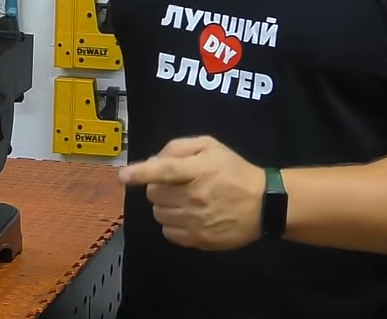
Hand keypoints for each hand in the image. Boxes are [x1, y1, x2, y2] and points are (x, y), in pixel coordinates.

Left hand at [118, 136, 265, 250]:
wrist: (263, 203)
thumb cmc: (234, 171)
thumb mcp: (211, 146)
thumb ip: (179, 148)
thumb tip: (153, 161)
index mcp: (197, 171)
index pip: (162, 171)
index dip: (140, 173)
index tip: (123, 176)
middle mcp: (193, 197)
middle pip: (154, 194)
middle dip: (159, 187)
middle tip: (176, 184)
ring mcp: (195, 221)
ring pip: (158, 214)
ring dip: (164, 205)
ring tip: (183, 200)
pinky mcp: (198, 240)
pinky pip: (168, 232)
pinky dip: (171, 224)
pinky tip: (187, 216)